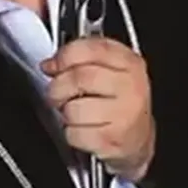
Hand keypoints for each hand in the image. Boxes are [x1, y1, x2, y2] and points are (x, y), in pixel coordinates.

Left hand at [42, 36, 154, 182]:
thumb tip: (50, 64)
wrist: (137, 137)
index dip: (64, 56)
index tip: (53, 65)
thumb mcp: (108, 70)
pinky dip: (71, 133)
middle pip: (79, 78)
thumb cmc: (118, 102)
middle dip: (58, 87)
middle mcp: (130, 86)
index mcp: (129, 62)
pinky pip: (74, 133)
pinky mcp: (114, 139)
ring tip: (75, 113)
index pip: (90, 49)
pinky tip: (83, 129)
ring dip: (65, 113)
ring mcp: (124, 114)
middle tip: (57, 93)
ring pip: (73, 108)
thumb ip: (80, 59)